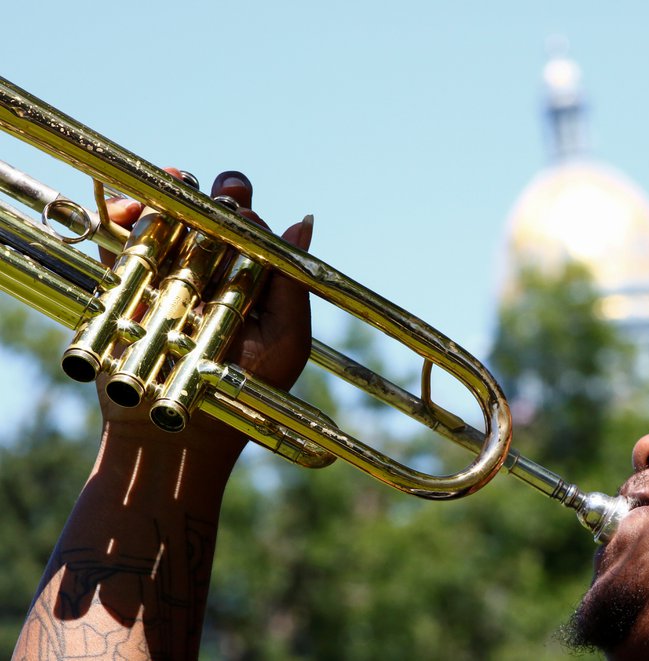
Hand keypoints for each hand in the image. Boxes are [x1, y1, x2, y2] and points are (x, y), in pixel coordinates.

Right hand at [99, 170, 312, 459]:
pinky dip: (119, 219)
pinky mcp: (124, 290)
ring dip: (164, 196)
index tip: (238, 201)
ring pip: (164, 222)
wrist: (180, 436)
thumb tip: (302, 221)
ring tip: (167, 182)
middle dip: (206, 194)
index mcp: (248, 282)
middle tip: (208, 185)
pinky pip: (118, 246)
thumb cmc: (246, 394)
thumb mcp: (286, 341)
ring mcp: (165, 280)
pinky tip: (127, 205)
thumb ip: (293, 285)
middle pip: (205, 218)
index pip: (247, 231)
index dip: (243, 209)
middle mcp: (208, 275)